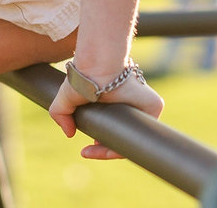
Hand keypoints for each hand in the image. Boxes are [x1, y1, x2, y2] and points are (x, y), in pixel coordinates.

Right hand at [48, 74, 164, 159]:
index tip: (84, 151)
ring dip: (116, 150)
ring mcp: (145, 106)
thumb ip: (61, 114)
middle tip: (90, 151)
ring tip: (98, 150)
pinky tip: (113, 148)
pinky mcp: (155, 104)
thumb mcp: (66, 97)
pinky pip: (144, 132)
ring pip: (133, 137)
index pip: (112, 131)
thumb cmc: (83, 76)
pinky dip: (131, 143)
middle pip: (122, 136)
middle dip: (106, 149)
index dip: (99, 146)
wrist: (98, 66)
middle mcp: (132, 106)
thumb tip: (69, 134)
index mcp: (116, 104)